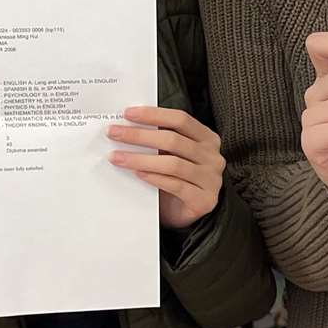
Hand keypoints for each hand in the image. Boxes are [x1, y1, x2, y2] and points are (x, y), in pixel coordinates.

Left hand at [108, 106, 224, 229]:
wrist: (185, 214)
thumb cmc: (176, 178)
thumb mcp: (171, 154)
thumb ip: (159, 140)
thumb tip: (126, 126)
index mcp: (207, 138)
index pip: (180, 119)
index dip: (153, 115)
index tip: (128, 114)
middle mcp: (213, 157)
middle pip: (173, 140)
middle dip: (139, 135)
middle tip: (114, 134)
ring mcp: (211, 179)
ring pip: (172, 163)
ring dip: (140, 159)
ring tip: (117, 157)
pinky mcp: (204, 200)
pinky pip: (175, 186)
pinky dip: (154, 178)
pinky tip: (137, 174)